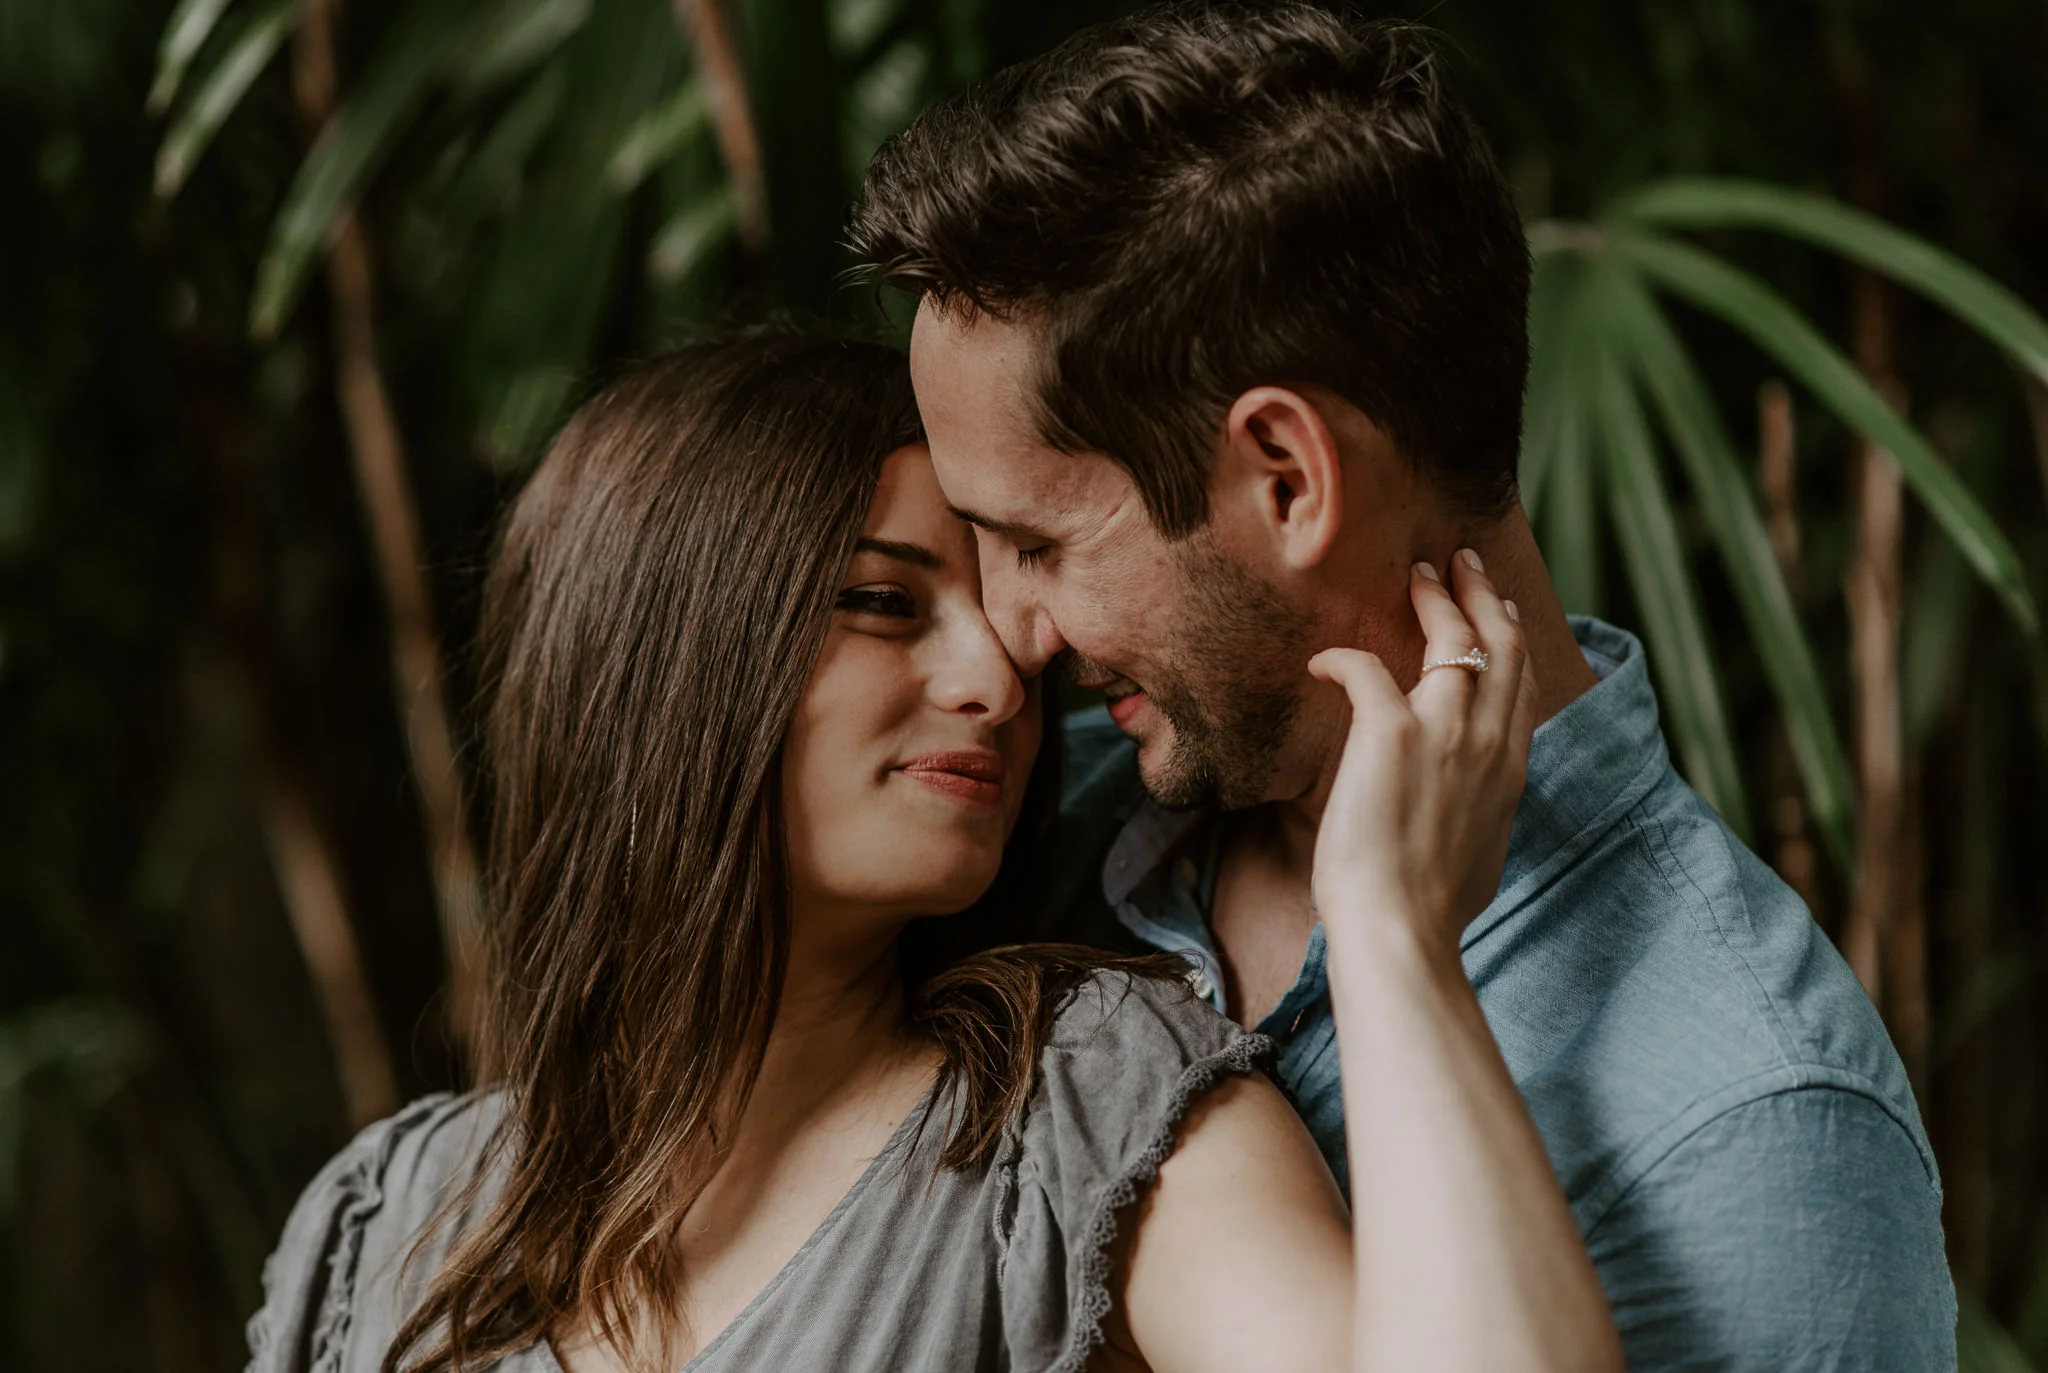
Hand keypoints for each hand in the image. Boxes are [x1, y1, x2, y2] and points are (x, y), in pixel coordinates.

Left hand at [1307, 550, 1537, 960]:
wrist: (1401, 932)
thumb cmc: (1428, 912)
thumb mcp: (1477, 853)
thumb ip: (1477, 814)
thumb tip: (1465, 813)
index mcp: (1510, 771)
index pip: (1522, 682)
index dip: (1510, 636)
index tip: (1498, 609)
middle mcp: (1488, 742)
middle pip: (1501, 643)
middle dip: (1483, 593)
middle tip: (1461, 563)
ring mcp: (1445, 733)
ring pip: (1454, 637)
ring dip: (1434, 598)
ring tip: (1416, 574)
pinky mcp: (1390, 734)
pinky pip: (1364, 668)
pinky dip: (1340, 659)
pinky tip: (1320, 662)